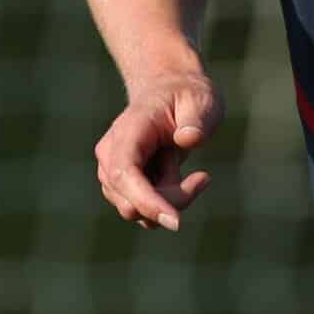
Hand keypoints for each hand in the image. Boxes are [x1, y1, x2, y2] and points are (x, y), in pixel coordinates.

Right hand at [93, 69, 221, 230]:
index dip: (145, 200)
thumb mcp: (200, 100)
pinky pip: (144, 212)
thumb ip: (197, 119)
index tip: (176, 221)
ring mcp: (112, 173)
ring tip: (182, 163)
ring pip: (139, 212)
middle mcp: (111, 154)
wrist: (169, 93)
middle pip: (132, 201)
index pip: (124, 173)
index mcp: (128, 130)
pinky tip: (176, 173)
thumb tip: (187, 139)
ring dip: (170, 198)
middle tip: (203, 178)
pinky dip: (167, 202)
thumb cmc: (185, 97)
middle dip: (172, 200)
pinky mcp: (120, 188)